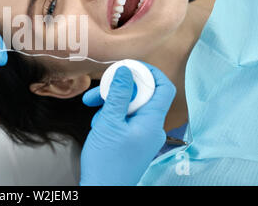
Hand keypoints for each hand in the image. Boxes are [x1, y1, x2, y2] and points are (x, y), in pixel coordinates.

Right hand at [79, 62, 175, 185]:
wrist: (103, 190)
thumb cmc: (107, 162)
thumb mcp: (109, 122)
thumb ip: (118, 94)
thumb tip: (126, 71)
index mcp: (152, 122)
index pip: (163, 87)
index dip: (149, 73)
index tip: (129, 67)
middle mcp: (152, 128)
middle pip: (141, 96)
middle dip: (118, 90)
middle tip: (98, 92)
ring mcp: (143, 136)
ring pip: (131, 108)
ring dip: (111, 105)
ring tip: (94, 112)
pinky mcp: (134, 142)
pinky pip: (127, 121)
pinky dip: (112, 118)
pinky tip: (99, 125)